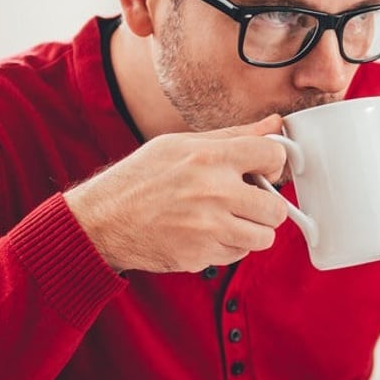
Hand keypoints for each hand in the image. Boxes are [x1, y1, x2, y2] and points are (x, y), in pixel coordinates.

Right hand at [64, 116, 291, 272]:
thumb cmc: (141, 178)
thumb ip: (232, 136)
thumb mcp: (181, 144)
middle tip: (246, 201)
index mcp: (209, 157)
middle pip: (277, 208)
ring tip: (226, 218)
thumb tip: (274, 124)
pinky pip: (238, 254)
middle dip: (266, 206)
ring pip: (264, 237)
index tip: (263, 170)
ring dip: (251, 230)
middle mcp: (213, 193)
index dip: (273, 163)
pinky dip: (229, 247)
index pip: (273, 155)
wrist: (102, 220)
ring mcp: (208, 228)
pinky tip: (206, 233)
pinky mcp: (201, 255)